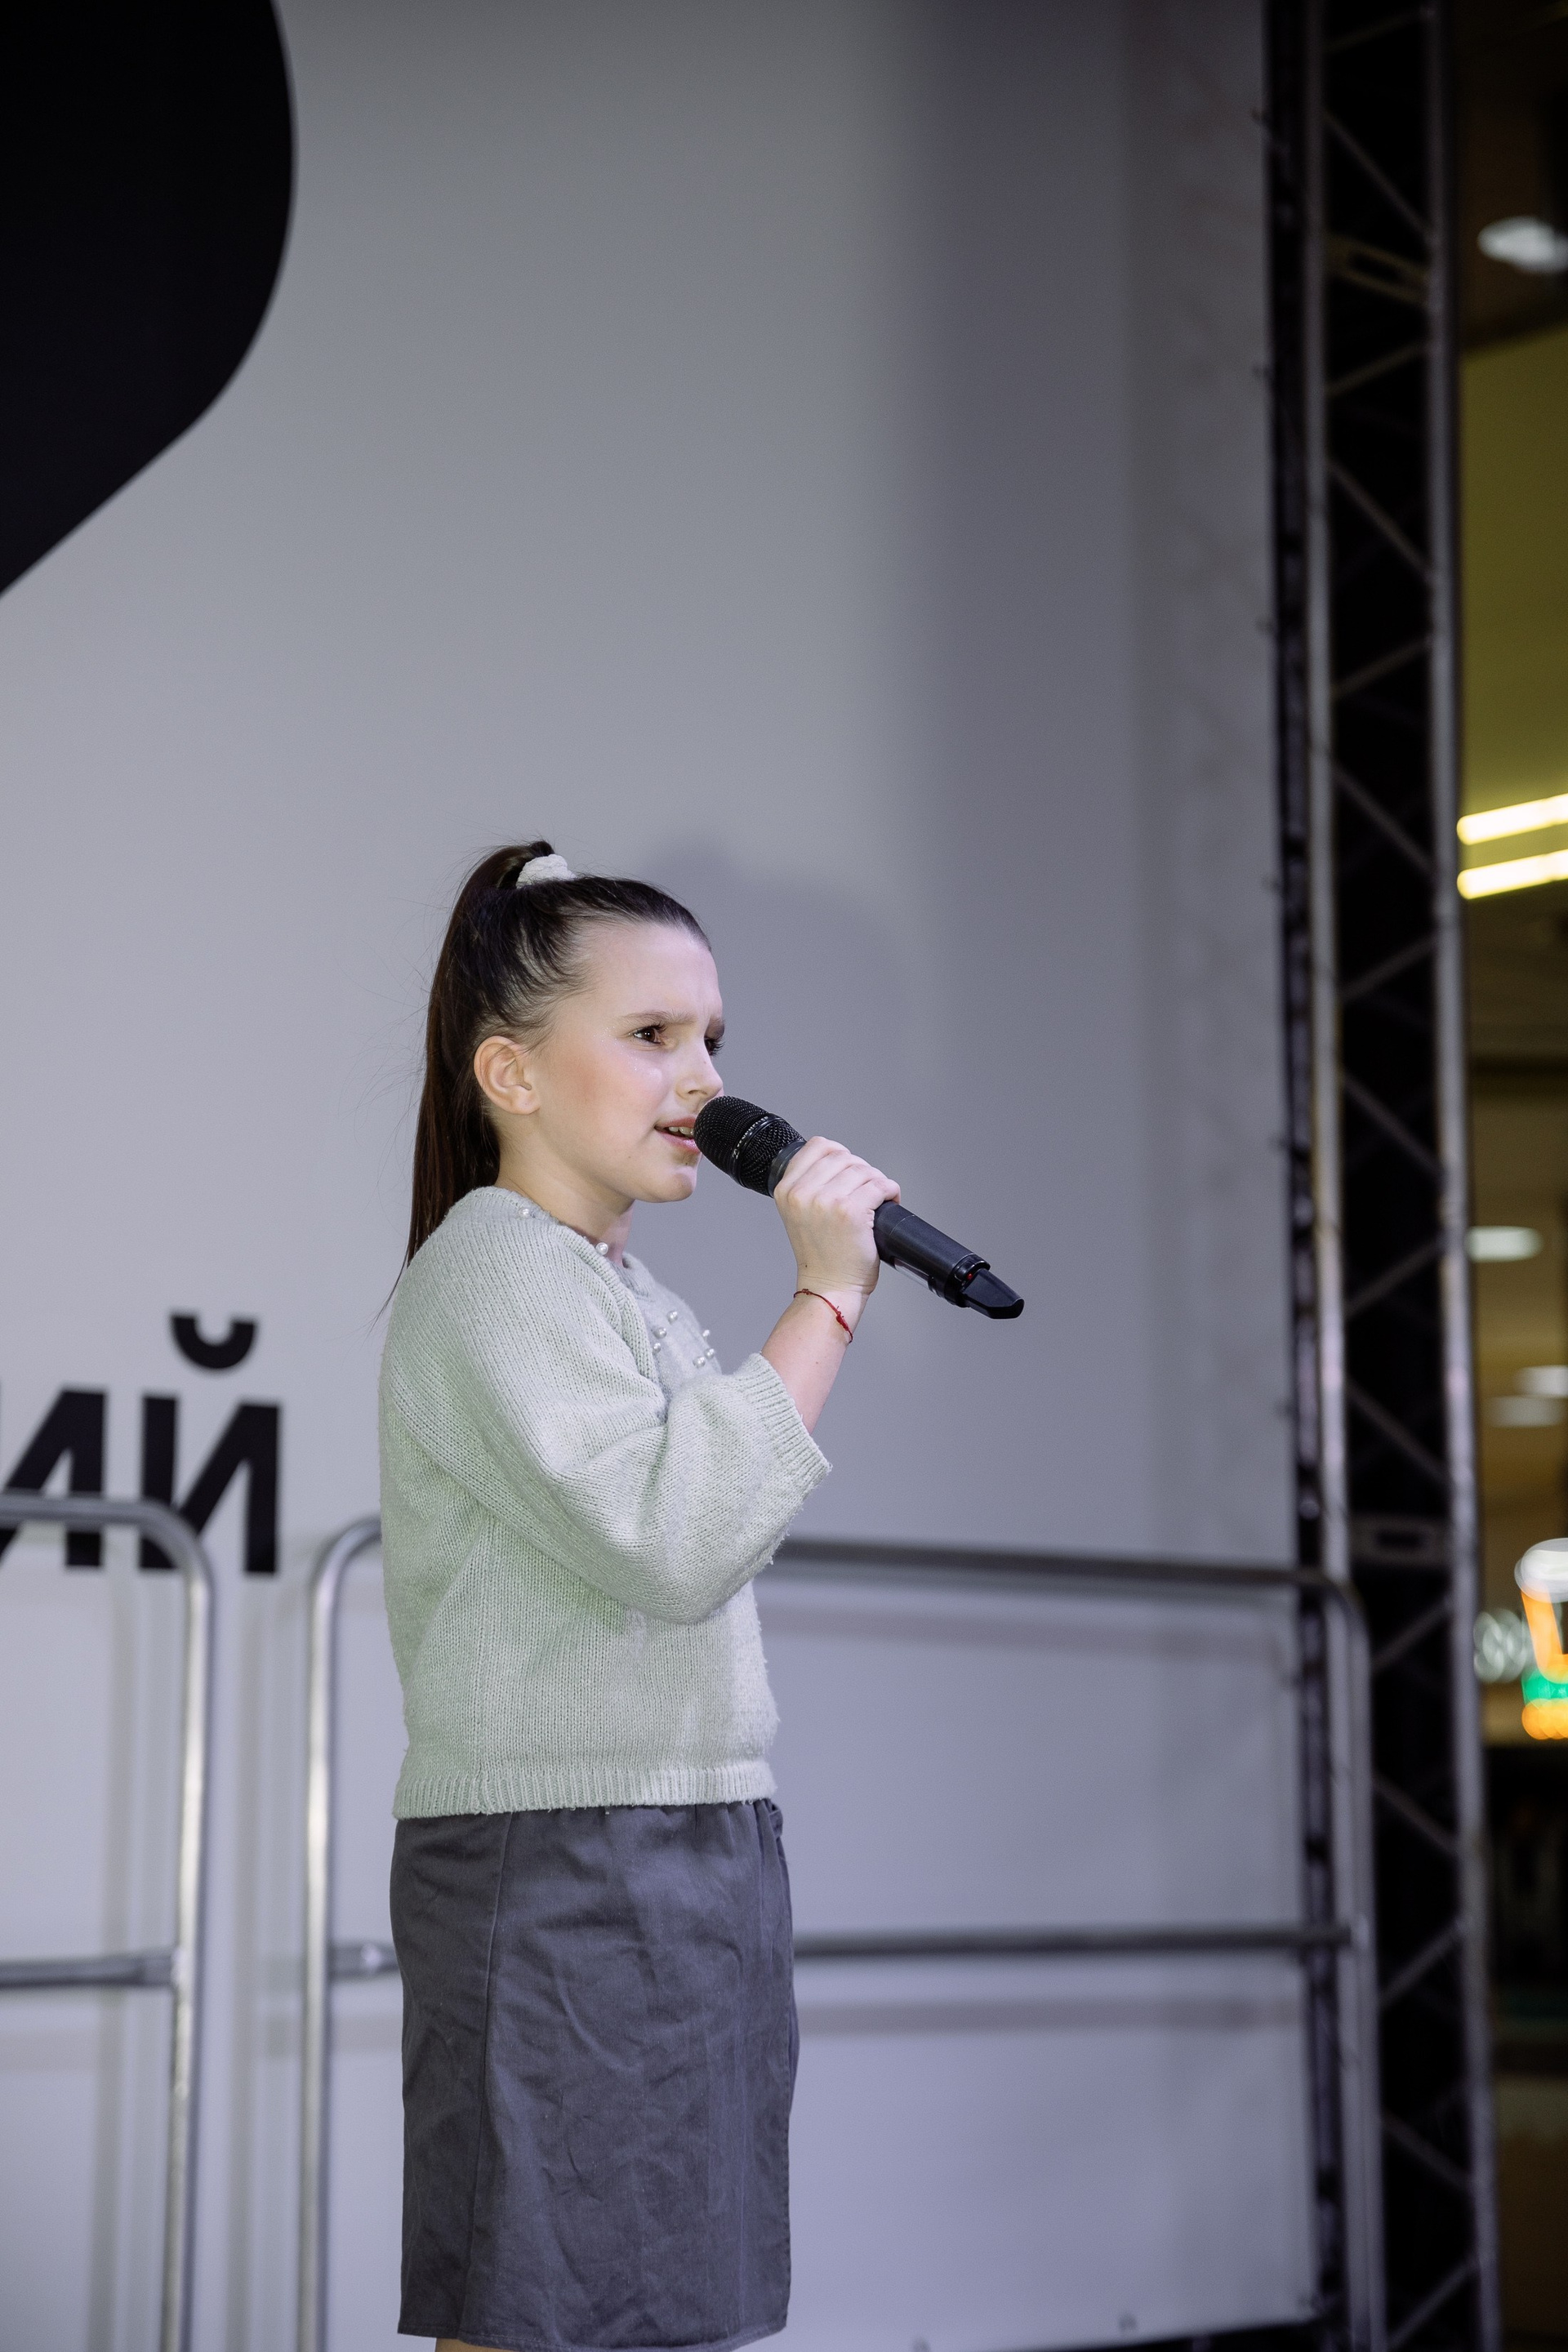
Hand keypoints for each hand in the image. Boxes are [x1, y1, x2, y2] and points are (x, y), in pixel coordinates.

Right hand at [772, 1137, 899, 1323]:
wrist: (828, 1288)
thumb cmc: (820, 1257)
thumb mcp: (798, 1214)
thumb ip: (809, 1186)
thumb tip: (839, 1161)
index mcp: (786, 1190)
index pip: (817, 1146)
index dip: (840, 1153)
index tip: (849, 1169)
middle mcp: (803, 1193)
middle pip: (844, 1156)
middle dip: (861, 1171)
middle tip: (866, 1191)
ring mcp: (827, 1201)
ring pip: (864, 1170)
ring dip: (877, 1182)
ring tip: (877, 1200)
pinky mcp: (851, 1212)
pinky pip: (880, 1185)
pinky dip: (890, 1192)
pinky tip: (888, 1203)